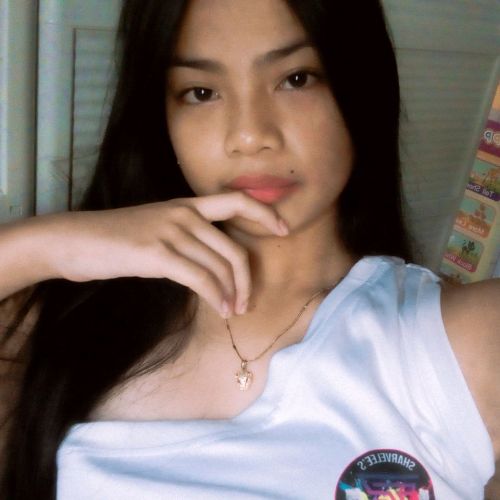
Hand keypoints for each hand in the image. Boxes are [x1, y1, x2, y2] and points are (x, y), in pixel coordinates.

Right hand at [36, 192, 288, 316]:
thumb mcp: (156, 229)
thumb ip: (186, 241)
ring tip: (233, 311)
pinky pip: (201, 278)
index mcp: (186, 205)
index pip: (236, 200)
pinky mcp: (157, 253)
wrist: (74, 240)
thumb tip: (212, 270)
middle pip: (233, 249)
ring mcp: (171, 231)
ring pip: (220, 267)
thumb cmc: (115, 239)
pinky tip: (220, 309)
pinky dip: (216, 297)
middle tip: (247, 303)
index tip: (283, 229)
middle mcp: (184, 213)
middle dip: (247, 279)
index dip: (265, 212)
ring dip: (232, 294)